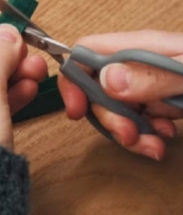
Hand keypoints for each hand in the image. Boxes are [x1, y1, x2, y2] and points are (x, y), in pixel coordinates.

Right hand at [58, 30, 182, 160]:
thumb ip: (154, 74)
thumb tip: (107, 79)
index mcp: (142, 48)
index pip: (86, 53)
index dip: (74, 80)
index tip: (78, 110)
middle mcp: (138, 64)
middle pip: (96, 88)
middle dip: (108, 117)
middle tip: (131, 136)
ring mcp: (146, 84)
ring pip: (114, 109)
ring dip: (129, 133)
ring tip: (154, 144)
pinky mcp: (155, 101)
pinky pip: (134, 120)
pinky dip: (144, 135)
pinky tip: (163, 138)